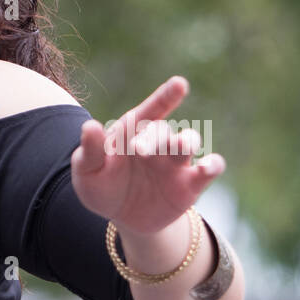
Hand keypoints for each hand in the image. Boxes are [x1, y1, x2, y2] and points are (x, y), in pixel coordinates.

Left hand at [70, 76, 224, 236]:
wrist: (121, 216)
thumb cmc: (101, 185)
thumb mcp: (87, 170)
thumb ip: (90, 150)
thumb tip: (90, 126)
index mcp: (132, 131)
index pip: (150, 110)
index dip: (165, 96)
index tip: (180, 84)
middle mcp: (157, 142)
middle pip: (162, 130)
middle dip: (154, 137)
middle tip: (139, 150)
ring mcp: (175, 162)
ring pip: (189, 142)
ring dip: (186, 141)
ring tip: (180, 145)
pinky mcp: (190, 184)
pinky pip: (209, 170)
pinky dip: (212, 165)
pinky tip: (208, 166)